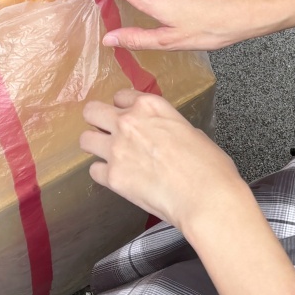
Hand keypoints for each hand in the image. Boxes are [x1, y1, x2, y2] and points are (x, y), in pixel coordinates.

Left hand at [80, 89, 247, 232]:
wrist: (205, 197)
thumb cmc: (209, 166)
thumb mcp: (191, 131)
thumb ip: (166, 127)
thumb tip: (162, 135)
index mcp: (151, 107)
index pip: (120, 96)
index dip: (123, 108)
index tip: (127, 117)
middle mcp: (128, 122)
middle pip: (92, 111)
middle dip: (97, 121)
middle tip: (107, 133)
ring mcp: (117, 149)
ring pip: (85, 139)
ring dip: (95, 146)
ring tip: (109, 156)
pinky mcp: (112, 177)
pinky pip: (94, 171)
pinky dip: (104, 175)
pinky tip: (118, 179)